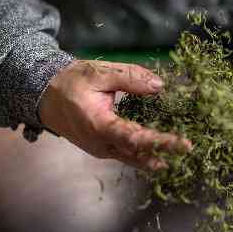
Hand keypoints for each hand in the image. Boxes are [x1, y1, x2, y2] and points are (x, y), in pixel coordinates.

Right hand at [39, 60, 191, 169]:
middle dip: (164, 151)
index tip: (182, 143)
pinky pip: (126, 155)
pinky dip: (144, 155)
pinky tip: (162, 155)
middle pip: (138, 152)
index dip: (160, 142)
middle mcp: (100, 144)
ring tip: (180, 156)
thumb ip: (130, 78)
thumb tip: (160, 86)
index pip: (135, 138)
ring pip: (133, 158)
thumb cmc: (70, 82)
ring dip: (156, 157)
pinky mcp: (102, 149)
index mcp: (98, 125)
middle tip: (188, 148)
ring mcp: (101, 149)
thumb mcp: (99, 73)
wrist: (44, 96)